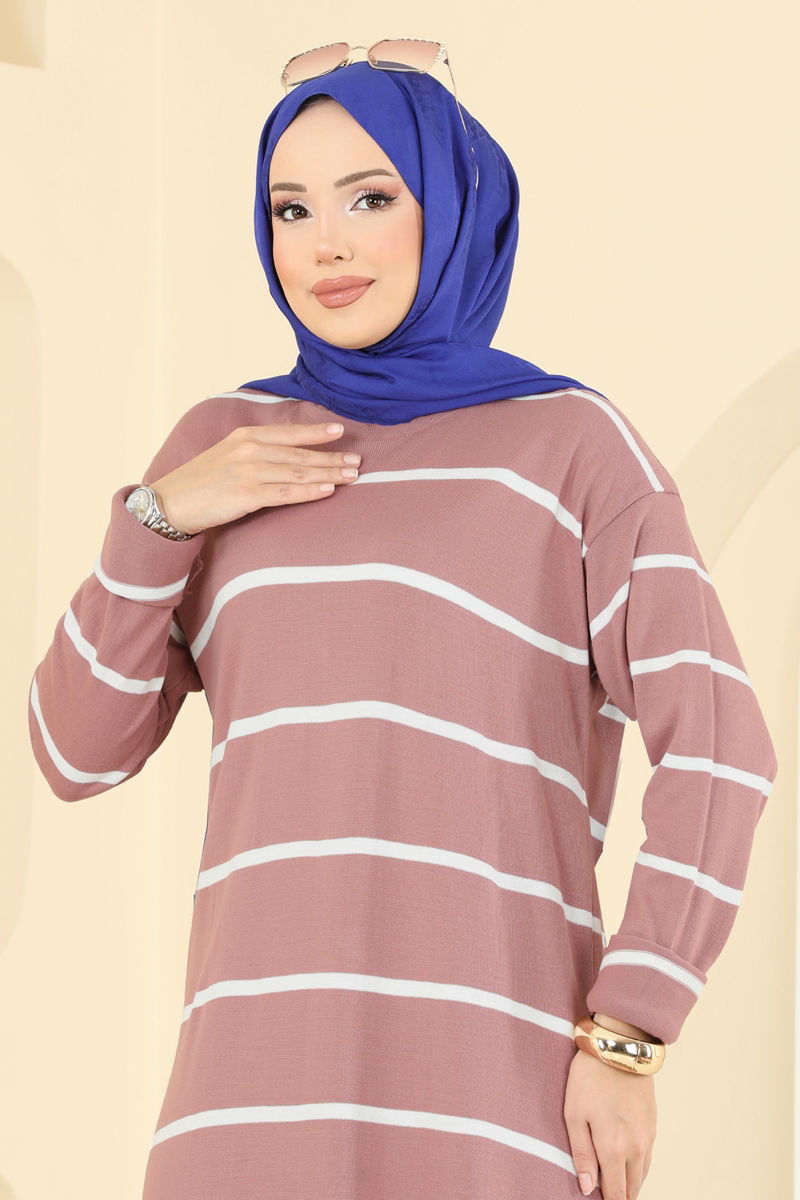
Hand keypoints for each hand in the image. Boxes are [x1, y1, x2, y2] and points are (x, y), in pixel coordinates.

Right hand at [149, 422, 360, 535]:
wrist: (170, 502)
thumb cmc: (199, 482)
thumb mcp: (226, 455)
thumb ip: (253, 451)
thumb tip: (284, 457)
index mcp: (245, 436)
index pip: (289, 432)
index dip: (316, 432)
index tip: (340, 430)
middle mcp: (249, 449)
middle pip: (300, 454)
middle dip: (332, 457)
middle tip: (357, 461)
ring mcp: (249, 472)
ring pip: (298, 472)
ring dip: (328, 473)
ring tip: (351, 476)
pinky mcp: (247, 495)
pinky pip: (286, 493)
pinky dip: (310, 491)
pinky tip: (328, 490)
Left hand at [564, 1046, 656, 1198]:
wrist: (619, 1047)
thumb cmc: (589, 1079)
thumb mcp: (574, 1114)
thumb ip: (581, 1154)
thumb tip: (588, 1188)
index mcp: (614, 1149)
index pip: (616, 1194)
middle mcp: (636, 1148)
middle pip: (632, 1189)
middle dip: (620, 1195)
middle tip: (606, 1193)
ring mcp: (648, 1137)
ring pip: (642, 1175)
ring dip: (630, 1183)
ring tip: (615, 1184)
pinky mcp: (653, 1125)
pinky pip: (648, 1157)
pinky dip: (638, 1167)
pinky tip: (626, 1163)